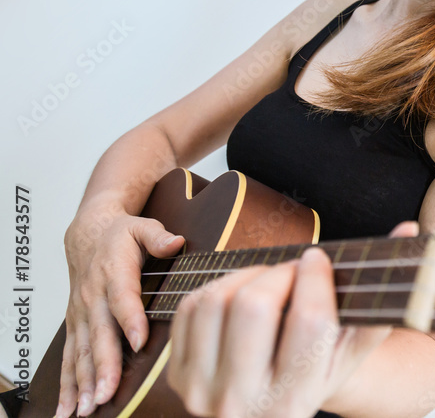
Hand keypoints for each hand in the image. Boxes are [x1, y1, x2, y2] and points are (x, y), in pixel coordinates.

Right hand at [58, 207, 185, 417]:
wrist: (87, 234)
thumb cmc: (119, 234)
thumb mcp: (141, 226)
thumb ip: (158, 236)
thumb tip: (175, 242)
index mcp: (113, 272)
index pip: (123, 298)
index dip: (130, 320)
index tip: (139, 342)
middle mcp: (93, 297)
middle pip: (98, 334)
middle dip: (103, 366)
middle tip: (107, 393)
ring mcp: (81, 314)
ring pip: (80, 352)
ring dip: (83, 382)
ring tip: (87, 408)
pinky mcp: (75, 325)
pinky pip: (69, 357)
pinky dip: (68, 384)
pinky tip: (70, 408)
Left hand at [167, 221, 419, 416]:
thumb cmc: (314, 376)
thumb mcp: (349, 351)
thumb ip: (380, 297)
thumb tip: (411, 229)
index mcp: (296, 400)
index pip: (309, 322)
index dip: (315, 278)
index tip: (318, 258)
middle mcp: (245, 404)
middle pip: (256, 307)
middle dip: (278, 273)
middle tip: (293, 270)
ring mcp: (203, 392)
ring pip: (217, 300)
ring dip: (246, 276)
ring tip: (268, 282)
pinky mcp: (178, 376)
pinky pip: (190, 307)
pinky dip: (217, 287)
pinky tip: (239, 295)